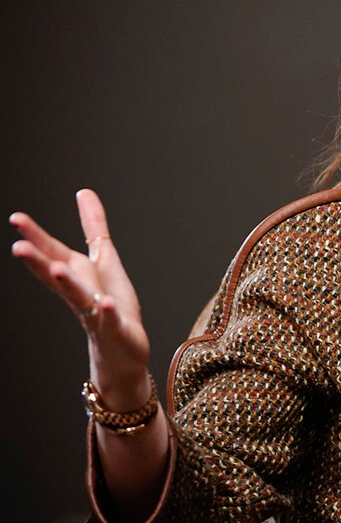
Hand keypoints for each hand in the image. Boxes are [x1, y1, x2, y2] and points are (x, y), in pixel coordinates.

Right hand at [10, 190, 150, 409]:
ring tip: (56, 268)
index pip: (54, 254)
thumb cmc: (110, 304)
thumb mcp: (103, 260)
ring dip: (68, 284)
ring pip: (79, 299)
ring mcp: (96, 315)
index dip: (37, 237)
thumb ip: (94, 227)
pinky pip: (110, 322)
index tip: (16, 218)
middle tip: (18, 247)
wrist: (121, 352)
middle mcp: (80, 295)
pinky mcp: (116, 331)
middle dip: (38, 262)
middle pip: (57, 277)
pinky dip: (106, 313)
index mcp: (77, 276)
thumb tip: (84, 191)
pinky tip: (104, 304)